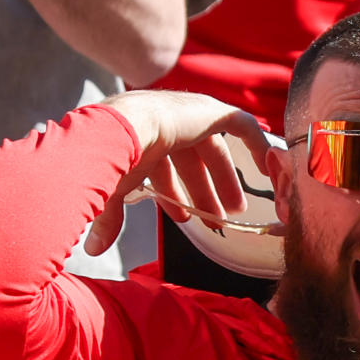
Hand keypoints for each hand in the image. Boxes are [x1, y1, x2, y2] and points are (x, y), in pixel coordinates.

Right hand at [85, 90, 270, 253]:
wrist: (121, 131)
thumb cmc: (110, 158)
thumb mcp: (111, 191)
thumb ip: (109, 217)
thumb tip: (93, 249)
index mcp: (140, 136)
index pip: (163, 165)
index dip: (174, 194)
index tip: (185, 219)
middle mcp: (165, 122)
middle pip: (192, 159)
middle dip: (204, 191)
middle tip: (216, 219)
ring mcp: (188, 114)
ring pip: (214, 149)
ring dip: (223, 181)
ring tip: (233, 211)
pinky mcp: (211, 110)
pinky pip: (242, 125)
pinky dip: (256, 146)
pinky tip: (266, 174)